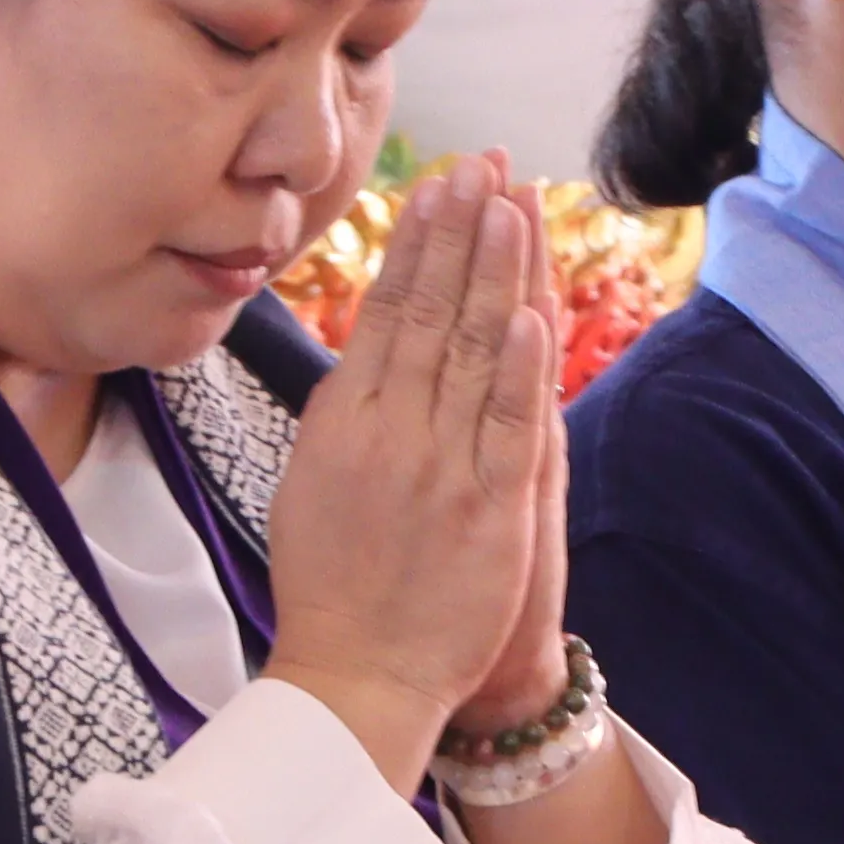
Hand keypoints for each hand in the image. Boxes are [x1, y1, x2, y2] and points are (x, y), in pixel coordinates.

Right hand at [263, 157, 560, 788]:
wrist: (355, 680)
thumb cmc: (333, 585)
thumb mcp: (315, 480)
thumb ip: (346, 414)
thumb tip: (367, 349)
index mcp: (345, 420)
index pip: (387, 307)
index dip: (418, 241)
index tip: (440, 181)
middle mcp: (390, 433)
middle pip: (430, 313)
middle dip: (459, 233)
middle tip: (482, 163)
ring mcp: (439, 469)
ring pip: (469, 354)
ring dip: (491, 274)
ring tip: (509, 205)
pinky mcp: (486, 512)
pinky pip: (506, 428)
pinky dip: (517, 370)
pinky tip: (527, 314)